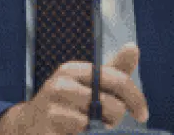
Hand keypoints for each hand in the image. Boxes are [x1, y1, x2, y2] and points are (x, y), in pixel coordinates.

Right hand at [0, 43, 147, 134]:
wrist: (30, 125)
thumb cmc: (66, 104)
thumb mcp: (89, 85)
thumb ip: (114, 71)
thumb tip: (134, 47)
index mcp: (74, 70)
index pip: (117, 79)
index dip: (135, 98)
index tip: (143, 115)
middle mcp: (62, 83)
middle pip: (111, 104)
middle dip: (115, 118)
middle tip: (104, 122)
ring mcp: (53, 104)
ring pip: (97, 121)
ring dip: (99, 128)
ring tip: (87, 126)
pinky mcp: (50, 123)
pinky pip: (82, 130)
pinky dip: (84, 134)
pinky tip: (74, 132)